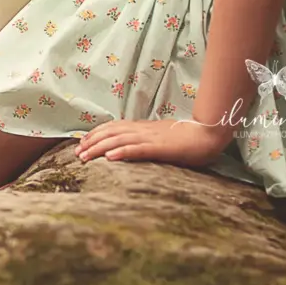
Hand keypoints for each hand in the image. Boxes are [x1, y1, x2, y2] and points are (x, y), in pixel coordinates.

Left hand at [76, 119, 232, 167]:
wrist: (208, 134)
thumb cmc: (187, 138)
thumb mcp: (160, 138)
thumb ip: (144, 141)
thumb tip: (127, 148)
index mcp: (143, 128)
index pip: (114, 127)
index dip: (96, 133)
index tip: (82, 142)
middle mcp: (143, 130)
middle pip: (112, 133)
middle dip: (92, 142)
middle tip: (77, 153)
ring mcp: (151, 138)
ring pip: (120, 140)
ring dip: (100, 148)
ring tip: (85, 156)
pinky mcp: (160, 147)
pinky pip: (138, 149)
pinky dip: (122, 152)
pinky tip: (109, 157)